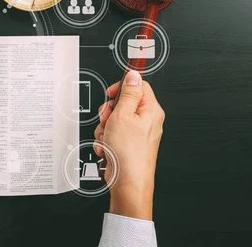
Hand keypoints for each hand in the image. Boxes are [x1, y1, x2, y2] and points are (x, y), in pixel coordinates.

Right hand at [94, 70, 164, 220]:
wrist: (127, 181)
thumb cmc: (129, 152)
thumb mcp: (123, 115)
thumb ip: (128, 93)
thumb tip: (134, 75)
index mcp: (151, 110)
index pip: (138, 86)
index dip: (121, 88)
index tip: (110, 95)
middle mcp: (147, 121)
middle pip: (122, 103)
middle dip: (108, 112)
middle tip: (109, 120)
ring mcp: (137, 133)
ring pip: (114, 119)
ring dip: (105, 127)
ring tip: (108, 137)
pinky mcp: (128, 144)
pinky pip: (112, 134)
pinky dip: (106, 139)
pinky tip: (108, 147)